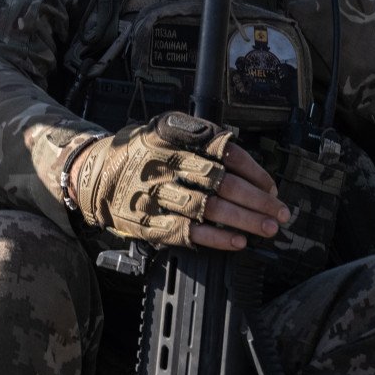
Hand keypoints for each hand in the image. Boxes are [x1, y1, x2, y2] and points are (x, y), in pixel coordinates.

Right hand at [70, 112, 291, 250]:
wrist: (94, 172)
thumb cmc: (138, 153)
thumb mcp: (165, 131)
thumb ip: (200, 140)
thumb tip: (248, 169)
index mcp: (175, 138)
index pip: (225, 151)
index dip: (254, 172)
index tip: (271, 188)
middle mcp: (168, 163)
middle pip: (223, 183)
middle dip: (257, 201)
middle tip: (280, 213)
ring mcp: (158, 193)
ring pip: (210, 208)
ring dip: (244, 221)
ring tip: (267, 229)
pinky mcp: (150, 220)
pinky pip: (189, 232)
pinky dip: (217, 238)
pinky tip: (237, 242)